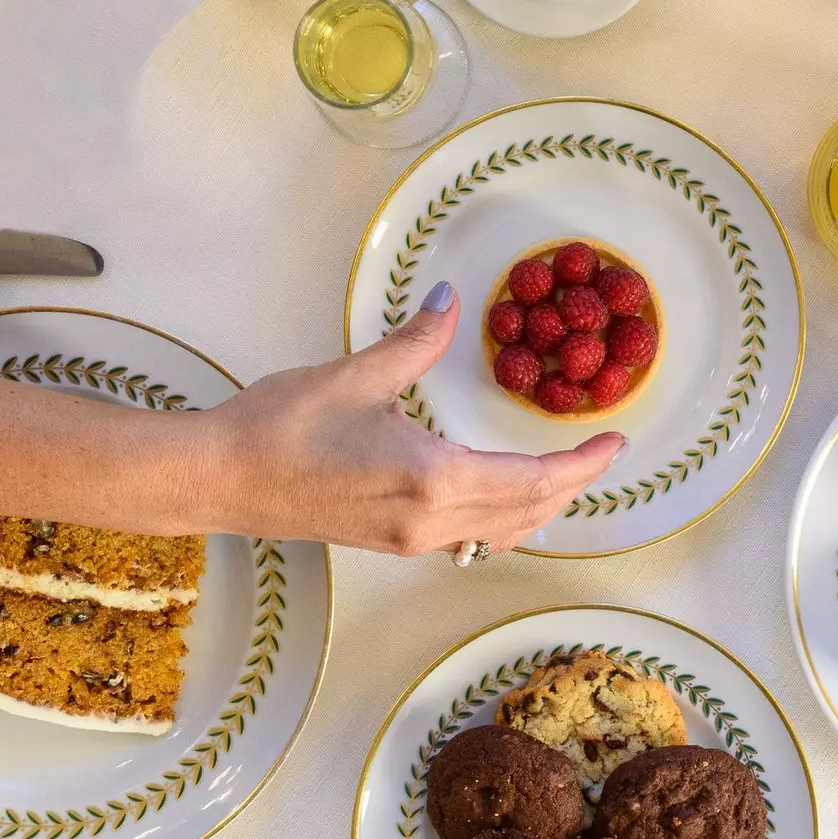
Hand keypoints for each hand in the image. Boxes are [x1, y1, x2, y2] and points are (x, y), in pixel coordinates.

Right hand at [197, 283, 625, 554]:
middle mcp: (431, 521)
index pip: (532, 481)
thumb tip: (450, 296)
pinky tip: (503, 494)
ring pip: (501, 533)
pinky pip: (471, 539)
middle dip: (571, 486)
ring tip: (564, 471)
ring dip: (541, 506)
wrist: (221, 478)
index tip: (615, 442)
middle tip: (600, 452)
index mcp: (432, 478)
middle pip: (527, 514)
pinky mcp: (391, 542)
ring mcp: (410, 539)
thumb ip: (415, 340)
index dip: (581, 464)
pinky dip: (505, 519)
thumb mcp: (355, 373)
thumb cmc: (281, 425)